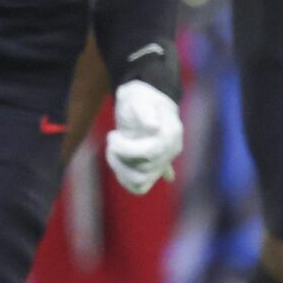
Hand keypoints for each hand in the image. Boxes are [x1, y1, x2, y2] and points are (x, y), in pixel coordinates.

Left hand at [105, 79, 181, 194]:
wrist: (144, 100)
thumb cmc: (139, 97)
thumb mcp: (138, 96)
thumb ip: (144, 109)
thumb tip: (153, 127)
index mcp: (171, 133)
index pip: (150, 153)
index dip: (125, 149)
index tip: (112, 134)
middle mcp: (171, 151)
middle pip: (144, 170)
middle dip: (119, 157)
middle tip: (112, 139)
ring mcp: (163, 161)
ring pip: (141, 181)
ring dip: (121, 170)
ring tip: (113, 153)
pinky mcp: (153, 168)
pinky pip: (141, 187)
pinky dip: (127, 181)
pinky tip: (120, 168)